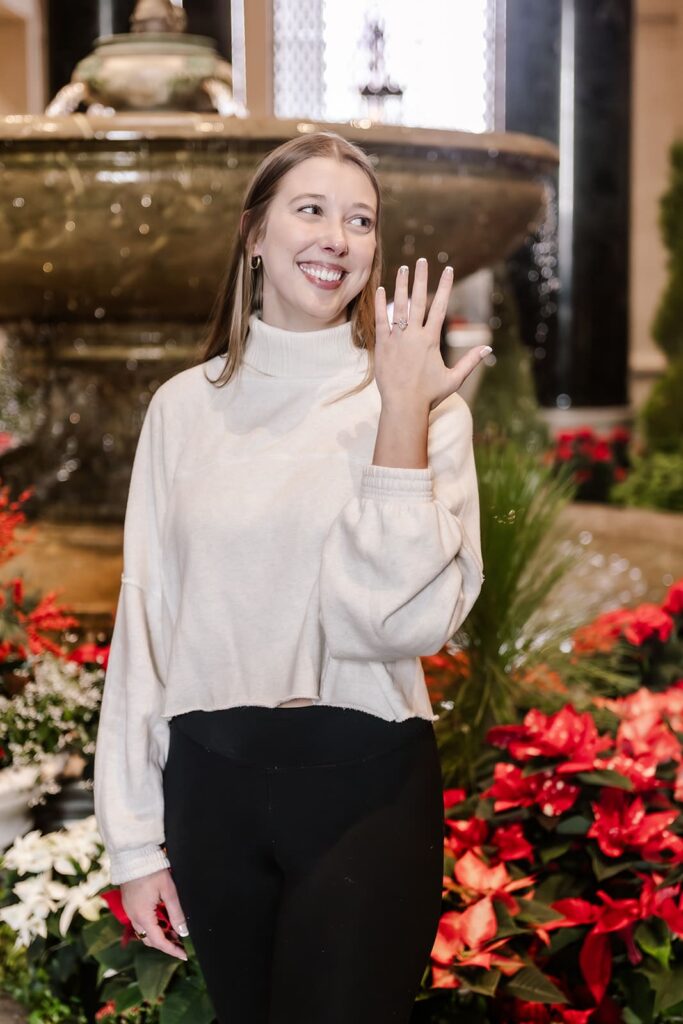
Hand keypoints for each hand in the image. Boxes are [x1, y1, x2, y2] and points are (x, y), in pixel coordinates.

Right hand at [121, 867, 188, 960]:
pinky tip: (163, 919)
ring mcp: (130, 911)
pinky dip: (152, 925)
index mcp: (143, 916)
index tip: (184, 955)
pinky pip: (140, 922)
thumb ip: (176, 912)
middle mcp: (134, 917)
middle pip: (150, 940)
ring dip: (159, 934)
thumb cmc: (152, 871)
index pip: (159, 941)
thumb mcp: (168, 891)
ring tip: (175, 930)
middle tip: (181, 942)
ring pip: (144, 932)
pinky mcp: (129, 905)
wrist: (133, 856)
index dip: (172, 950)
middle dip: (166, 943)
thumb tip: (183, 931)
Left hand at [374, 258, 491, 411]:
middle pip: (418, 300)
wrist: (403, 406)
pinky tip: (382, 290)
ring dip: (401, 286)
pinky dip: (381, 305)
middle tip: (421, 260)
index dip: (444, 286)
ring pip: (399, 307)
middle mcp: (413, 335)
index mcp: (431, 340)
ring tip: (402, 268)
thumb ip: (470, 361)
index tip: (447, 270)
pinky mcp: (382, 346)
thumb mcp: (454, 379)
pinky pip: (381, 321)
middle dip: (420, 278)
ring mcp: (396, 339)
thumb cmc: (429, 395)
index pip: (440, 307)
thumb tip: (488, 348)